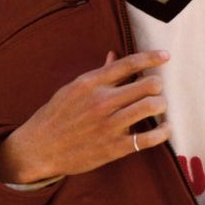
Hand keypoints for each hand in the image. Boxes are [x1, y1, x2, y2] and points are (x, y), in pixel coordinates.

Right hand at [0, 50, 171, 182]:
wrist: (39, 149)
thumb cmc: (55, 116)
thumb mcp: (72, 89)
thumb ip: (98, 74)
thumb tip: (114, 55)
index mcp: (90, 83)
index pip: (128, 63)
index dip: (152, 57)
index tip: (166, 56)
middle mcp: (101, 101)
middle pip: (147, 84)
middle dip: (157, 86)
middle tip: (156, 91)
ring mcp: (108, 125)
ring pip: (151, 106)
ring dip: (161, 105)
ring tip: (159, 108)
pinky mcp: (114, 147)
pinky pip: (148, 138)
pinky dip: (163, 132)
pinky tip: (164, 129)